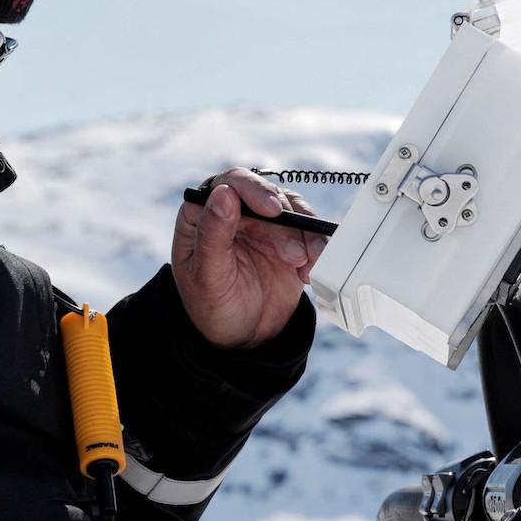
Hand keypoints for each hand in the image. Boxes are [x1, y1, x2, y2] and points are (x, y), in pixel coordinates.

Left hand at [172, 168, 327, 350]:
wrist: (242, 337)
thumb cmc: (212, 306)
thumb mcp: (207, 276)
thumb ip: (213, 235)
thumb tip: (224, 193)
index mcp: (203, 214)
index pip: (229, 183)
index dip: (252, 190)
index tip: (273, 210)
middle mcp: (236, 211)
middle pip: (267, 194)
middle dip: (287, 221)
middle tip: (294, 253)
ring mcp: (266, 224)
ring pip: (293, 209)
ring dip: (306, 235)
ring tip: (305, 265)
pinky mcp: (291, 239)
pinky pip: (310, 232)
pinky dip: (317, 247)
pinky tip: (310, 271)